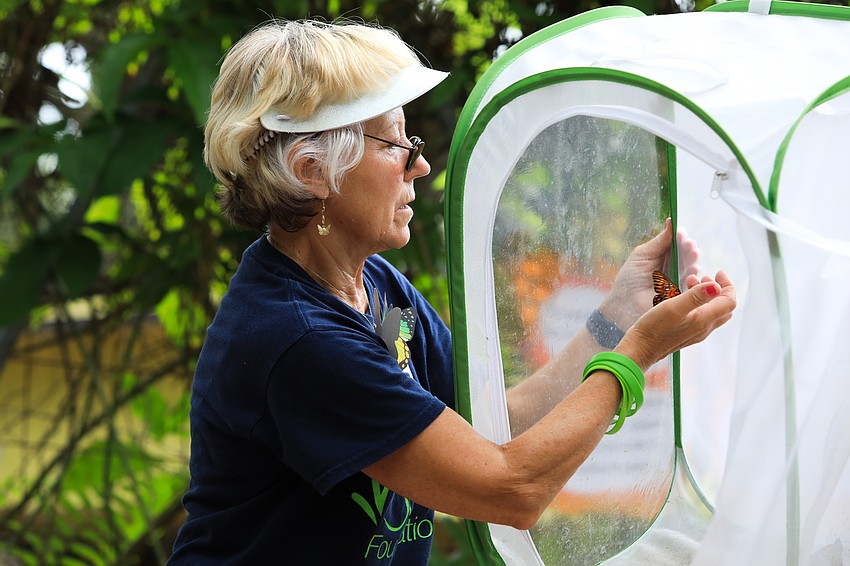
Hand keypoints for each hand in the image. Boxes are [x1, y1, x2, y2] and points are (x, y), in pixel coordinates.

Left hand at [599, 219, 701, 329]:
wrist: (623, 306)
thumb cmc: (628, 281)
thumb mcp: (641, 256)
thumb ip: (658, 241)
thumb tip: (671, 222)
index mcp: (661, 257)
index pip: (674, 244)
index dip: (679, 238)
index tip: (681, 233)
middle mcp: (671, 267)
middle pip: (683, 254)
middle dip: (687, 248)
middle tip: (689, 244)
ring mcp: (677, 280)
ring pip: (688, 267)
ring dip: (692, 259)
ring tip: (693, 252)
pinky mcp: (680, 294)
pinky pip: (690, 284)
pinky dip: (693, 276)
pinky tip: (695, 269)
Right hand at [616, 270, 736, 369]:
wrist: (640, 349)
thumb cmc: (654, 327)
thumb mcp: (674, 307)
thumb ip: (696, 296)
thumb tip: (717, 286)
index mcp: (705, 320)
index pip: (730, 301)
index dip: (727, 285)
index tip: (717, 272)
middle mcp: (704, 328)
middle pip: (725, 307)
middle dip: (720, 289)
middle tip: (706, 277)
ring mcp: (696, 333)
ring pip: (713, 312)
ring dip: (708, 295)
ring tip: (691, 282)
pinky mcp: (687, 334)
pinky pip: (702, 317)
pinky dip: (699, 303)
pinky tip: (684, 298)